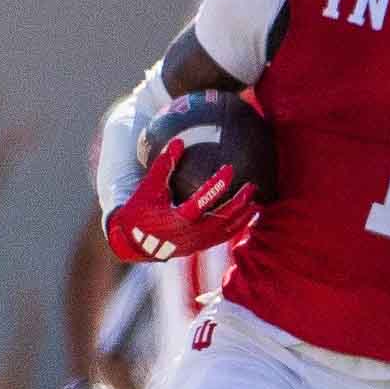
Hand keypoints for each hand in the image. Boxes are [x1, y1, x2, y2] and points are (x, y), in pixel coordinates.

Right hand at [104, 138, 256, 261]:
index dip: (216, 185)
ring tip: (257, 202)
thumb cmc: (140, 211)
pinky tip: (247, 215)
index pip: (201, 201)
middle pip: (222, 219)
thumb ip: (163, 165)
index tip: (230, 168)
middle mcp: (189, 234)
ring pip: (226, 231)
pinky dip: (237, 227)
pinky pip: (223, 237)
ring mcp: (196, 243)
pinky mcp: (199, 247)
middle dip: (239, 202)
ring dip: (243, 217)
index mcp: (176, 219)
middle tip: (252, 186)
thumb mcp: (148, 188)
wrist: (133, 243)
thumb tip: (178, 141)